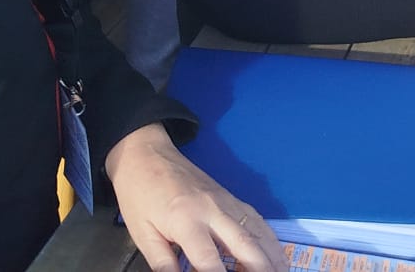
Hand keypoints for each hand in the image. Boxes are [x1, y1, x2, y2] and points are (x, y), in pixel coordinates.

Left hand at [105, 124, 280, 271]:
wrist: (145, 154)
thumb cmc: (139, 195)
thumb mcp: (143, 234)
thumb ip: (163, 265)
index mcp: (186, 220)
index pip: (209, 262)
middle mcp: (212, 210)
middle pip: (244, 246)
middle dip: (260, 270)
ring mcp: (225, 201)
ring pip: (257, 231)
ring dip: (273, 256)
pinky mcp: (229, 197)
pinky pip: (256, 218)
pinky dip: (269, 238)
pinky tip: (276, 252)